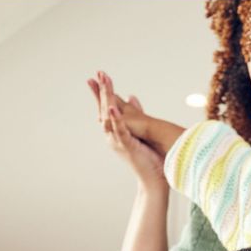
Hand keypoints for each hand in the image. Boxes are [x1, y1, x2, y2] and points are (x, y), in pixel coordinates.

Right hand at [87, 70, 163, 186]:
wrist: (153, 177)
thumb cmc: (148, 156)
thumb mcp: (139, 129)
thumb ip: (135, 113)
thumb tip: (131, 97)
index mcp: (116, 130)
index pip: (106, 107)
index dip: (102, 91)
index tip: (98, 75)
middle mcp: (113, 135)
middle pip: (104, 109)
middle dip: (102, 90)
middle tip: (99, 73)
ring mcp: (118, 141)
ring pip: (109, 117)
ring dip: (107, 100)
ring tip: (105, 84)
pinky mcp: (127, 146)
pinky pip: (120, 131)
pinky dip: (116, 120)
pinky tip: (113, 108)